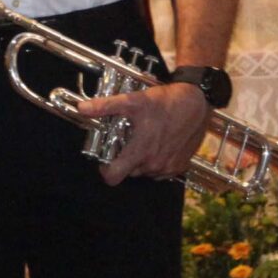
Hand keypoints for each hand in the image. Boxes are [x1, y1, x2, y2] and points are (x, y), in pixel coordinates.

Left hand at [79, 82, 210, 183]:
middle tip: (125, 142)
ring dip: (141, 160)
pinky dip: (156, 161)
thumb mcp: (131, 101)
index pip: (114, 176)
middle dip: (124, 160)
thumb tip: (81, 107)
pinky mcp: (181, 165)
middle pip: (129, 172)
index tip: (105, 159)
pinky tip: (156, 144)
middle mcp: (155, 165)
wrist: (196, 102)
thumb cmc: (165, 102)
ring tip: (141, 140)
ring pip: (145, 172)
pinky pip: (161, 171)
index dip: (105, 170)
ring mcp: (170, 167)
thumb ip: (104, 106)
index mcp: (140, 153)